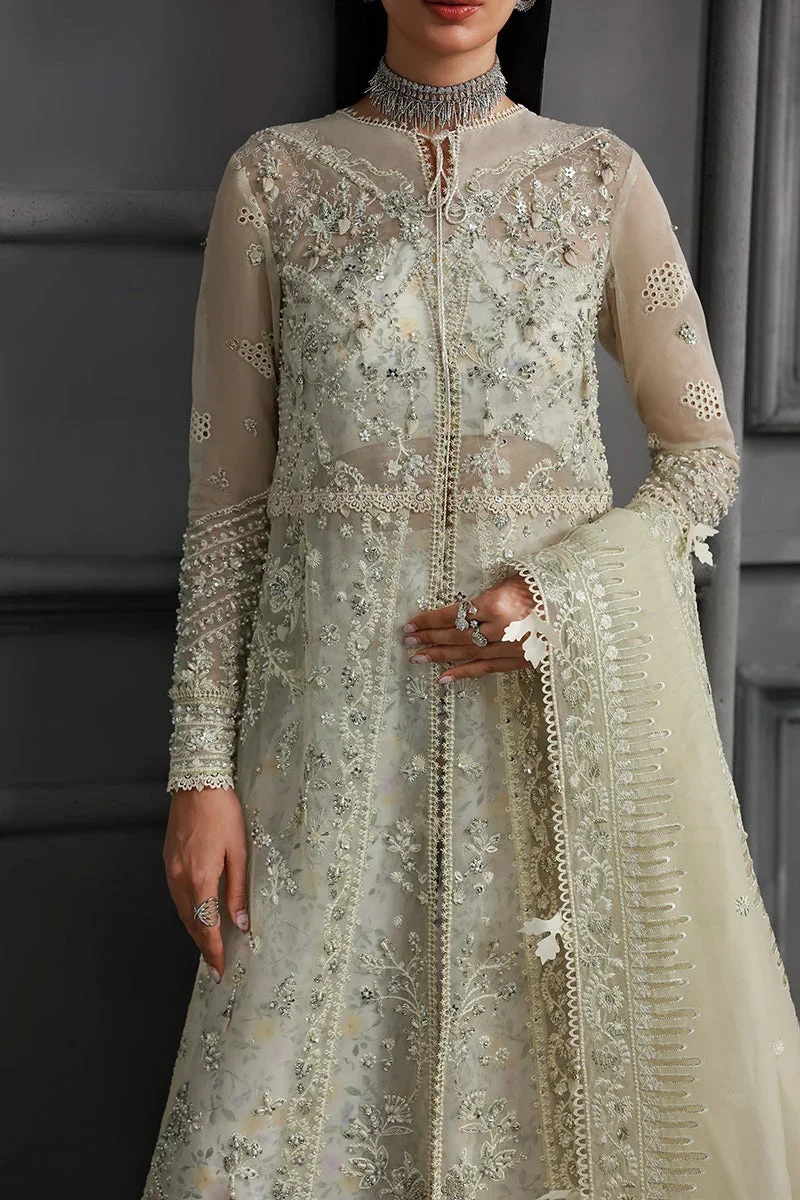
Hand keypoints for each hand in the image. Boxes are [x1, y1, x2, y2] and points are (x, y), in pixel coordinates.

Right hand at [162, 786, 249, 983]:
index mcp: (200, 878)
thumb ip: (237, 890)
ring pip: (182, 912)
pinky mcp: (167, 861)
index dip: (214, 950)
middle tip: (216, 968)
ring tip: (209, 947)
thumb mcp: (239, 851)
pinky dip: (188, 913)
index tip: (220, 970)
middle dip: (204, 947)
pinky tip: (197, 916)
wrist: (197, 784)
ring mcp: (170, 870)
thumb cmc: (224, 813)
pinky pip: (176, 897)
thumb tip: (241, 923)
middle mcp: (180, 879)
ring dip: (195, 931)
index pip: (207, 925)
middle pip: (191, 923)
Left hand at [401, 572, 541, 682]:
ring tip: (416, 657)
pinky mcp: (519, 662)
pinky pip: (486, 669)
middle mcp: (500, 628)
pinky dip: (464, 673)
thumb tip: (458, 608)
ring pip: (466, 653)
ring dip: (439, 656)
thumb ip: (485, 595)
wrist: (578, 603)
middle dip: (428, 638)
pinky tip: (443, 678)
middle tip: (406, 640)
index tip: (410, 623)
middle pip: (455, 636)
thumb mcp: (511, 580)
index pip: (453, 614)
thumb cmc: (541, 585)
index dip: (429, 620)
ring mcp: (510, 648)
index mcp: (496, 603)